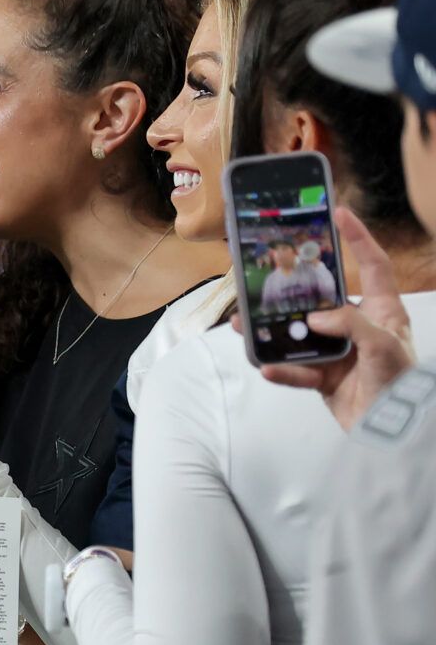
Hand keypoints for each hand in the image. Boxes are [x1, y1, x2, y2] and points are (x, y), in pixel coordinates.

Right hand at [258, 208, 416, 431]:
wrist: (397, 431)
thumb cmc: (401, 381)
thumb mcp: (384, 346)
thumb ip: (351, 325)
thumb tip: (314, 318)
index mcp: (382, 310)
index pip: (374, 266)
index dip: (359, 238)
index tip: (338, 214)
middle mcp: (358, 326)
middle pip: (321, 297)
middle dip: (293, 286)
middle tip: (266, 271)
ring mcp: (338, 351)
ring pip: (298, 333)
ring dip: (271, 330)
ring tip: (244, 324)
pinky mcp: (323, 377)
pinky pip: (295, 369)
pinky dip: (280, 369)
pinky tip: (266, 366)